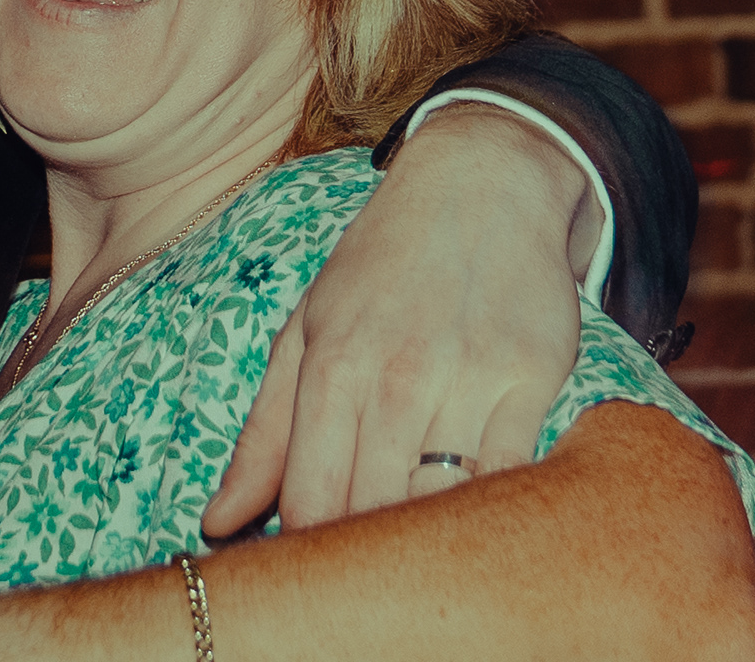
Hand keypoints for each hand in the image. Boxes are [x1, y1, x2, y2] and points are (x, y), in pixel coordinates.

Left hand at [200, 108, 585, 537]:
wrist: (483, 182)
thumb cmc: (382, 264)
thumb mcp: (306, 331)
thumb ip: (264, 435)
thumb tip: (219, 523)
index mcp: (332, 367)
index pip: (313, 504)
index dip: (311, 555)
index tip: (317, 572)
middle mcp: (398, 375)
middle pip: (375, 514)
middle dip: (366, 554)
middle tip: (366, 569)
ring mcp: (470, 377)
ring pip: (444, 503)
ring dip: (427, 535)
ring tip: (418, 546)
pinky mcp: (535, 377)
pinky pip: (512, 476)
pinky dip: (492, 507)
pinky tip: (477, 511)